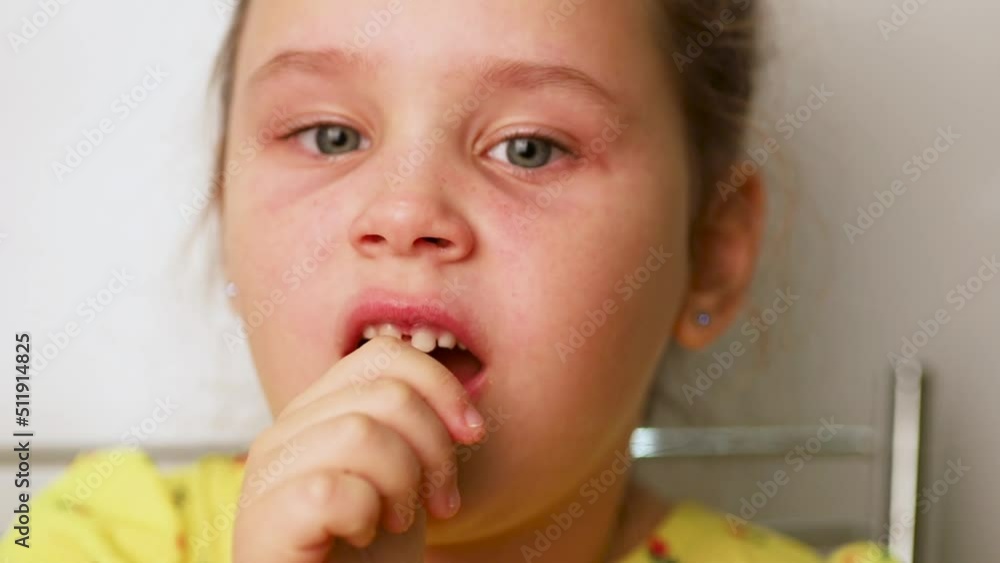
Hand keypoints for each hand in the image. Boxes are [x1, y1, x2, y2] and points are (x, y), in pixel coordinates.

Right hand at [232, 336, 485, 562]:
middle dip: (435, 449)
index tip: (472, 434)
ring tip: (396, 521)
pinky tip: (360, 537)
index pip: (383, 356)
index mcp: (315, 413)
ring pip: (361, 433)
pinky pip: (332, 490)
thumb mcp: (402, 476)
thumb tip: (463, 389)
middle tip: (440, 502)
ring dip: (402, 485)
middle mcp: (283, 433)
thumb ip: (411, 426)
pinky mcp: (264, 523)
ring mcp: (266, 476)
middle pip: (386, 393)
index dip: (441, 387)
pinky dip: (364, 516)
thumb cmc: (371, 555)